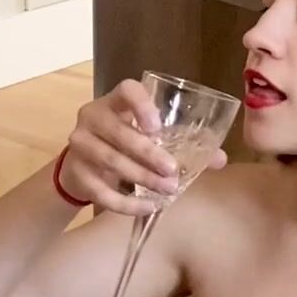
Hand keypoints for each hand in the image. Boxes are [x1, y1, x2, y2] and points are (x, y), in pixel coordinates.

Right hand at [57, 78, 227, 214]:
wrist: (82, 167)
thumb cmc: (125, 143)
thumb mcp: (148, 136)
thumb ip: (182, 143)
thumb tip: (220, 159)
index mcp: (115, 101)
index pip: (126, 90)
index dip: (141, 104)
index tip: (158, 125)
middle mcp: (93, 117)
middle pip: (118, 132)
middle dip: (148, 153)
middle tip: (172, 170)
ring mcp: (80, 145)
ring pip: (110, 161)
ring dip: (141, 177)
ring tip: (167, 190)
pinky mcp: (76, 173)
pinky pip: (102, 191)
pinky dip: (126, 203)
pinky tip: (148, 207)